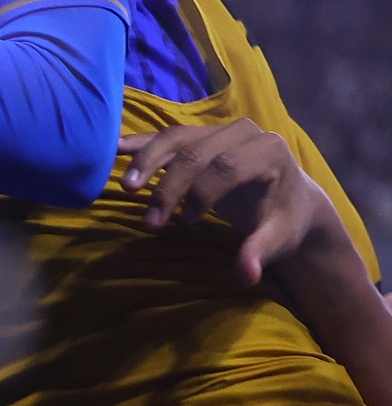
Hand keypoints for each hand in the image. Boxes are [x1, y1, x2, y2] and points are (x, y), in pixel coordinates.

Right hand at [118, 120, 346, 285]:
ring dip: (146, 162)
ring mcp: (219, 130)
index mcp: (269, 150)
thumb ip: (260, 252)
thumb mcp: (278, 238)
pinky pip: (167, 136)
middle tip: (151, 222)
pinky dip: (140, 143)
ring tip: (126, 188)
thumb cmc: (283, 219)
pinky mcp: (200, 134)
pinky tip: (115, 149)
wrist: (289, 198)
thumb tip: (246, 276)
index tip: (187, 222)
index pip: (227, 166)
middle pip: (196, 151)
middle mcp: (245, 131)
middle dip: (169, 187)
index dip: (202, 192)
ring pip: (176, 138)